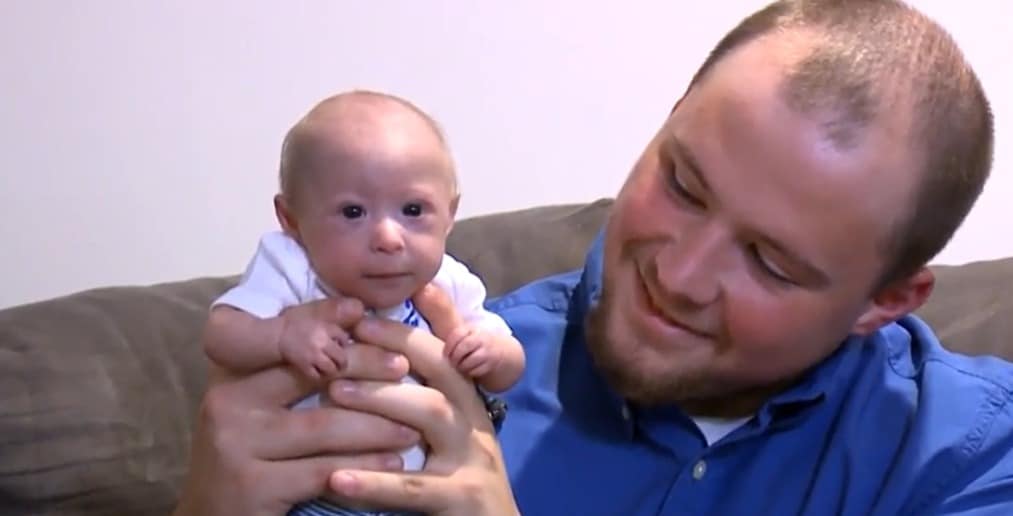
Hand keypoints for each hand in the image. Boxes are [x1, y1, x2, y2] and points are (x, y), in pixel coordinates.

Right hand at [172, 299, 421, 515]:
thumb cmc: (247, 454)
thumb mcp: (259, 405)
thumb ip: (292, 367)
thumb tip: (350, 313)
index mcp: (230, 374)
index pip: (284, 335)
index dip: (323, 319)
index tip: (364, 312)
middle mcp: (228, 402)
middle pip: (310, 374)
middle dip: (364, 366)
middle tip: (404, 367)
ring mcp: (236, 444)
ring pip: (324, 425)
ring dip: (377, 424)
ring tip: (412, 426)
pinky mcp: (252, 486)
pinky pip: (323, 470)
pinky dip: (365, 465)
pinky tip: (393, 463)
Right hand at [278, 298, 353, 380]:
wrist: (279, 334)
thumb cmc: (297, 323)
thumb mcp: (317, 316)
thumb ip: (332, 323)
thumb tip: (350, 324)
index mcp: (327, 327)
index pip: (344, 339)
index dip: (343, 344)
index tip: (340, 346)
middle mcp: (322, 341)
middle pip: (342, 358)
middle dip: (341, 362)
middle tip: (339, 364)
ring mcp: (313, 354)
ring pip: (331, 369)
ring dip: (331, 370)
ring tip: (329, 369)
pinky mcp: (303, 365)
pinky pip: (317, 376)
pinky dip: (319, 376)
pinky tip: (317, 372)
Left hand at [325, 284, 518, 515]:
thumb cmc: (461, 483)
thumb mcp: (448, 434)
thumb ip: (425, 393)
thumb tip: (397, 338)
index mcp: (470, 404)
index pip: (445, 352)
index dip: (405, 330)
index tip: (361, 315)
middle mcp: (475, 423)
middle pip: (442, 371)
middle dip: (394, 348)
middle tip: (341, 342)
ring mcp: (472, 460)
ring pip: (432, 414)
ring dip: (383, 397)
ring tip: (334, 391)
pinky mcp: (462, 499)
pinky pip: (414, 489)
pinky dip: (375, 482)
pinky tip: (336, 478)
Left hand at [445, 325, 501, 378]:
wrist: (500, 349)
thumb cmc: (475, 343)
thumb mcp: (467, 335)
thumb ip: (455, 338)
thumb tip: (433, 349)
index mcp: (472, 329)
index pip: (457, 334)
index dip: (449, 346)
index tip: (445, 355)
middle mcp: (481, 338)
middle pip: (464, 346)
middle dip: (455, 357)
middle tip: (452, 362)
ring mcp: (488, 350)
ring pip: (471, 360)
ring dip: (462, 366)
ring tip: (460, 367)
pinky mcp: (492, 362)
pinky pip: (478, 370)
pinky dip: (471, 372)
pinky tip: (469, 370)